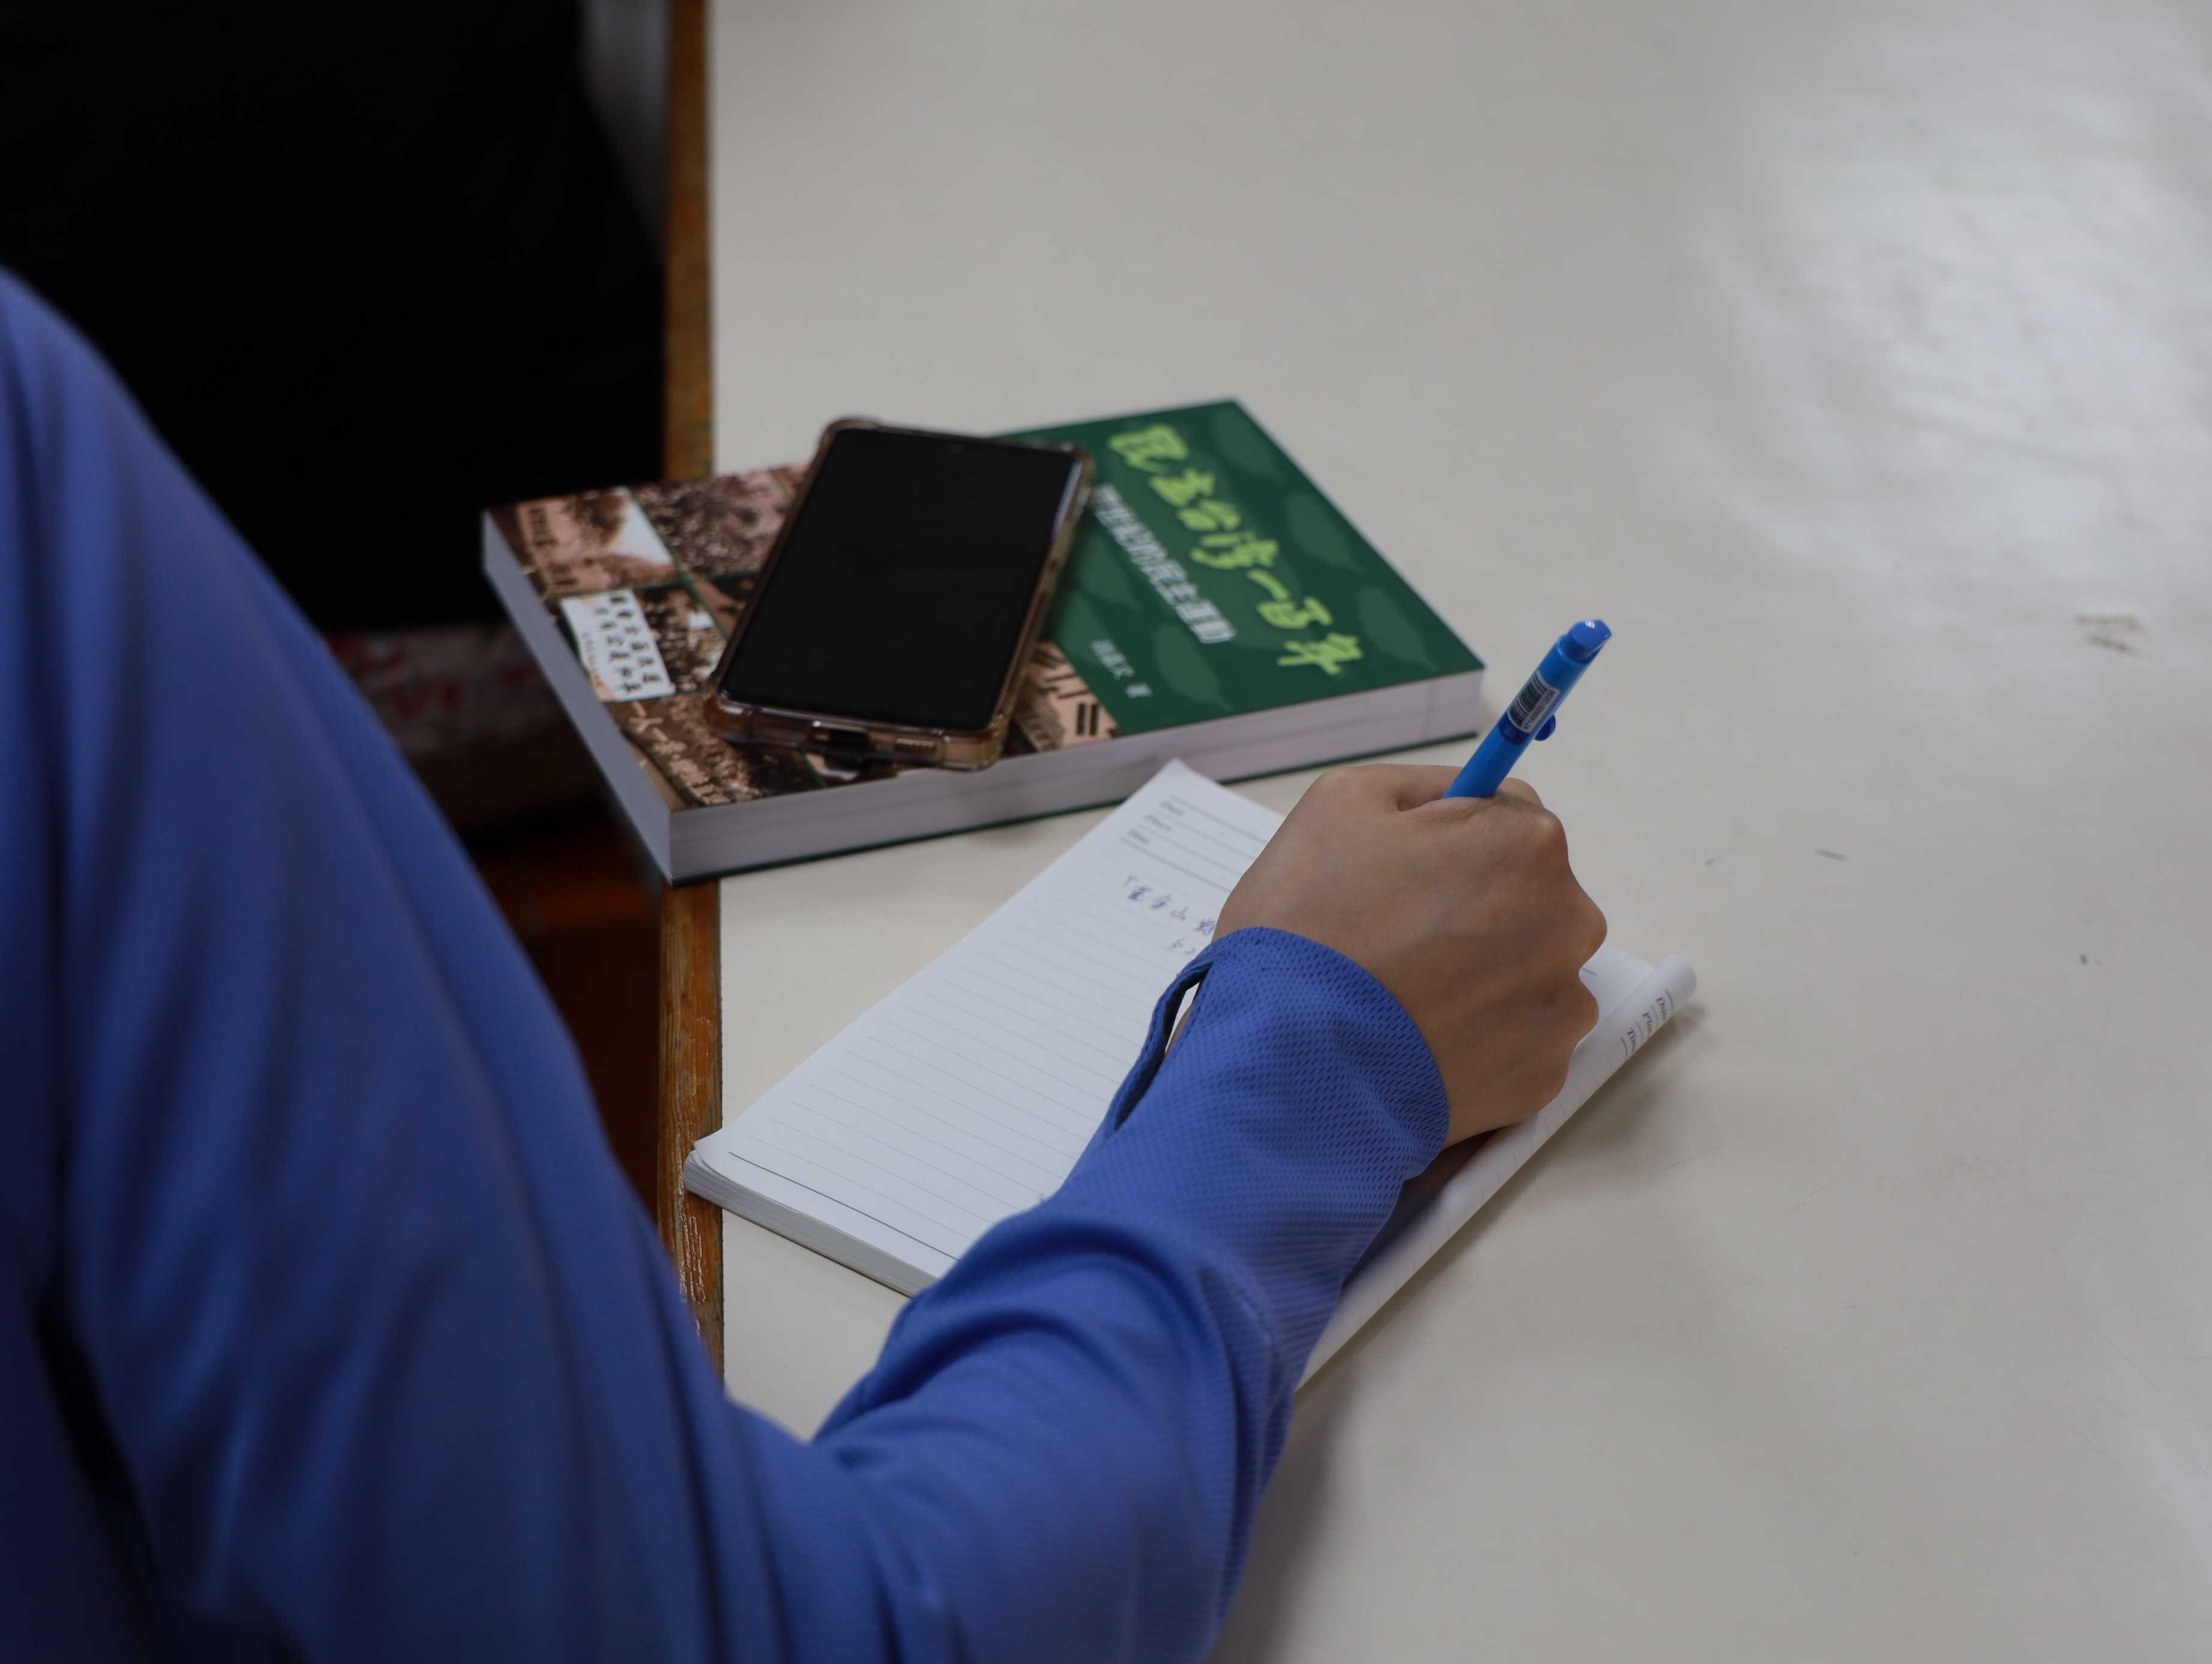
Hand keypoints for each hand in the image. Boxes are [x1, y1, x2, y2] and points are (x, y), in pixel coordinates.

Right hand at [1216, 764, 1605, 1144]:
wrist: (1288, 1070)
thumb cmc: (1309, 929)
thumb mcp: (1340, 802)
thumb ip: (1421, 787)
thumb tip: (1465, 797)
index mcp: (1528, 847)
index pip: (1507, 818)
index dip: (1448, 840)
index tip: (1403, 871)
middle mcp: (1568, 924)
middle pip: (1525, 896)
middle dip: (1471, 908)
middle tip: (1392, 937)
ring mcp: (1560, 1009)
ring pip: (1523, 969)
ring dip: (1478, 975)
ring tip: (1401, 996)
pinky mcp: (1541, 1078)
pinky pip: (1515, 1039)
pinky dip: (1475, 1038)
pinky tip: (1418, 1041)